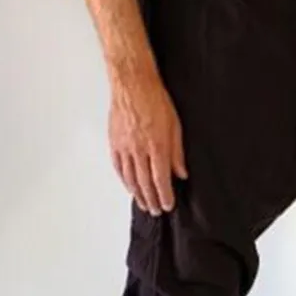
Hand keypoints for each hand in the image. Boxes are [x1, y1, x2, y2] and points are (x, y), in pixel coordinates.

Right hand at [108, 74, 187, 214]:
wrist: (132, 84)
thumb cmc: (155, 100)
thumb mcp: (175, 126)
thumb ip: (177, 152)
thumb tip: (181, 173)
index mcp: (156, 146)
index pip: (161, 179)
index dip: (164, 195)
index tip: (168, 205)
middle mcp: (139, 150)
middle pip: (145, 183)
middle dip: (151, 199)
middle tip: (156, 211)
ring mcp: (125, 147)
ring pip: (130, 178)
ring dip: (137, 194)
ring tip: (144, 204)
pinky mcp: (115, 142)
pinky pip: (118, 167)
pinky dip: (124, 180)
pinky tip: (129, 187)